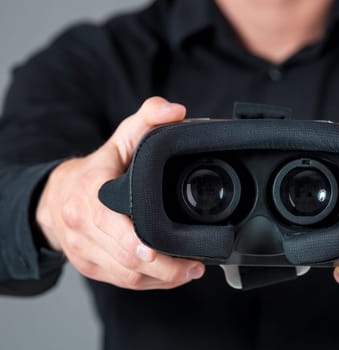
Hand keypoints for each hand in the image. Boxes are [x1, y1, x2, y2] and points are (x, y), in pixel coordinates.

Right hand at [36, 97, 204, 289]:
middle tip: (194, 266)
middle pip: (125, 258)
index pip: (110, 223)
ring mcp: (85, 250)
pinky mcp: (90, 267)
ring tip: (189, 272)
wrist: (56, 197)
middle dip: (162, 267)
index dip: (135, 242)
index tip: (159, 249)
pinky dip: (149, 283)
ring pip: (125, 276)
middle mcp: (83, 226)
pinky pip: (122, 282)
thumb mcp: (122, 137)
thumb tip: (177, 111)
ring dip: (160, 279)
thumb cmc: (98, 168)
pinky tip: (171, 277)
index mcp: (90, 194)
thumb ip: (149, 118)